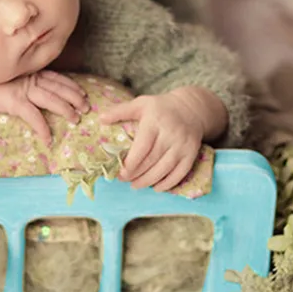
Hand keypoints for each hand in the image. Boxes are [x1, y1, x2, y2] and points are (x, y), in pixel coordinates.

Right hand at [0, 70, 89, 144]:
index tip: (84, 94)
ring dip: (65, 111)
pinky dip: (42, 128)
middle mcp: (30, 79)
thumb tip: (39, 91)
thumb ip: (27, 82)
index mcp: (32, 73)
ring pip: (51, 100)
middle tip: (86, 108)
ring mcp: (23, 90)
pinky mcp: (14, 102)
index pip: (58, 79)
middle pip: (59, 88)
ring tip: (75, 120)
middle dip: (75, 98)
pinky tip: (48, 139)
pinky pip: (33, 117)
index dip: (72, 86)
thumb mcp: (13, 79)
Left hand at [99, 87, 224, 190]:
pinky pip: (179, 173)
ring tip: (135, 185)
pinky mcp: (191, 153)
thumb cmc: (160, 107)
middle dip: (135, 174)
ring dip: (148, 181)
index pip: (142, 147)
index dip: (130, 163)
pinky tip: (156, 188)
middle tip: (123, 179)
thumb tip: (101, 119)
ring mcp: (183, 145)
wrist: (191, 108)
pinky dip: (167, 184)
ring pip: (164, 169)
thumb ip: (120, 111)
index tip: (119, 171)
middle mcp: (171, 134)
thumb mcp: (140, 103)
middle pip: (151, 160)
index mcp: (155, 121)